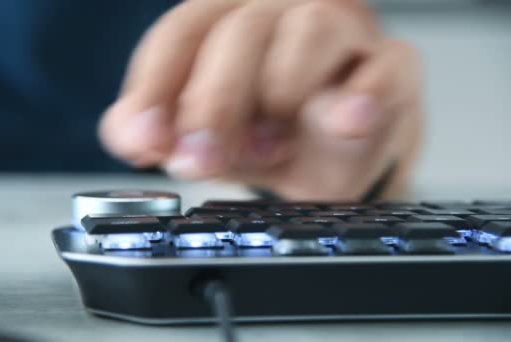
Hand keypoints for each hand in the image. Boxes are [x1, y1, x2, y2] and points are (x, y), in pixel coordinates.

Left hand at [99, 0, 421, 200]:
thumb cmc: (271, 134)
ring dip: (280, 95)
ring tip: (269, 147)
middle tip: (200, 160)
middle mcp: (285, 12)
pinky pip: (389, 66)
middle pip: (240, 31)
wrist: (341, 155)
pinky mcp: (394, 66)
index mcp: (230, 20)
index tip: (145, 139)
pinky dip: (362, 98)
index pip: (182, 33)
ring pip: (311, 29)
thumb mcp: (207, 135)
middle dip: (213, 103)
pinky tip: (343, 124)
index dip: (156, 87)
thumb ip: (165, 132)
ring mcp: (346, 33)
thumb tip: (132, 134)